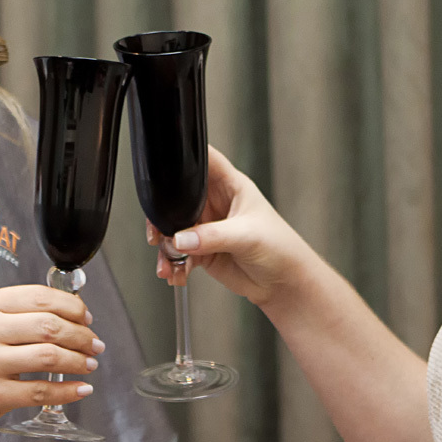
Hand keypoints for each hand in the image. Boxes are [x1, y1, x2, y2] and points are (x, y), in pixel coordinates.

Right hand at [0, 285, 104, 431]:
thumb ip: (7, 312)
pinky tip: (79, 387)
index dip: (71, 306)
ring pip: (50, 356)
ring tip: (89, 363)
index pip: (39, 296)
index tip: (85, 316)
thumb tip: (60, 312)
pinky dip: (67, 390)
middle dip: (82, 334)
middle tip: (94, 342)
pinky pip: (40, 391)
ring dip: (79, 360)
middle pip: (50, 325)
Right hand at [151, 145, 310, 308]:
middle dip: (163, 215)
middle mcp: (216, 204)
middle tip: (157, 233)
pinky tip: (176, 274)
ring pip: (174, 229)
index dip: (186, 158)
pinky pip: (179, 253)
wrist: (284, 284)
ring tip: (168, 264)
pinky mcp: (203, 250)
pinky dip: (173, 264)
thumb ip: (211, 236)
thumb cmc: (280, 249)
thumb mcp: (246, 236)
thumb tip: (180, 239)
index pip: (205, 161)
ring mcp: (207, 228)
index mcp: (230, 186)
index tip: (164, 167)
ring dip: (166, 247)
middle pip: (178, 198)